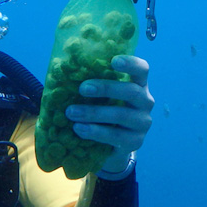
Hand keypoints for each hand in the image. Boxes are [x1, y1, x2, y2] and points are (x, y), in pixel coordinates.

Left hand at [64, 55, 152, 173]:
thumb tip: (60, 67)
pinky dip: (95, 132)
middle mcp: (145, 102)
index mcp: (139, 84)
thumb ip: (92, 84)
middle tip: (82, 88)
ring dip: (93, 113)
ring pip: (121, 115)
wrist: (112, 145)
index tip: (113, 61)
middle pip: (131, 92)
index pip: (142, 70)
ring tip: (71, 112)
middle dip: (106, 88)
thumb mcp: (101, 96)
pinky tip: (79, 128)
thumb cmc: (104, 112)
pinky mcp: (136, 142)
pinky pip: (115, 136)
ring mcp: (142, 123)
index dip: (131, 64)